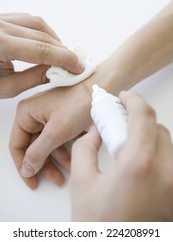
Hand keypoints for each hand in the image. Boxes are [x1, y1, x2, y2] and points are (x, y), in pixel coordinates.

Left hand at [0, 13, 82, 97]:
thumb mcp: (5, 87)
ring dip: (54, 38)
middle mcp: (0, 26)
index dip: (64, 58)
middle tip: (73, 64)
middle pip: (42, 34)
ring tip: (60, 55)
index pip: (41, 49)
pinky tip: (46, 43)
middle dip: (62, 50)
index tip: (77, 67)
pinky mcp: (1, 18)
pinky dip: (41, 31)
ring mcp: (0, 18)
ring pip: (37, 23)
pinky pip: (27, 19)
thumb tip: (56, 72)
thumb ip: (33, 79)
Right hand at [9, 82, 91, 188]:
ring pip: (48, 144)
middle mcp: (34, 114)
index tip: (32, 181)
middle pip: (34, 146)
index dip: (23, 166)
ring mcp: (48, 116)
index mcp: (26, 113)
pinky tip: (77, 156)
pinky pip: (59, 137)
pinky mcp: (61, 118)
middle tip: (55, 179)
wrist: (103, 86)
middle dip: (45, 164)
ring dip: (59, 158)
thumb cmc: (79, 102)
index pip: (17, 145)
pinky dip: (67, 148)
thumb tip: (26, 168)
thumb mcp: (56, 131)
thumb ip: (38, 152)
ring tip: (71, 168)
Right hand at [70, 92, 172, 220]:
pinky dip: (156, 154)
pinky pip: (170, 162)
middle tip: (119, 123)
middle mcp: (166, 173)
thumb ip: (84, 148)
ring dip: (147, 137)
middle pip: (157, 128)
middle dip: (138, 119)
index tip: (124, 97)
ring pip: (167, 144)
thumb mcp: (82, 182)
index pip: (143, 116)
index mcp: (140, 165)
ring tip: (127, 147)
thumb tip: (94, 131)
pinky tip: (138, 164)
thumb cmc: (98, 226)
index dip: (133, 100)